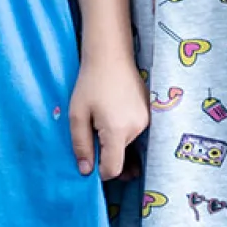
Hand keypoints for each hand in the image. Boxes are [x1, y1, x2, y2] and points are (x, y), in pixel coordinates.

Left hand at [68, 51, 148, 180]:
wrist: (111, 54)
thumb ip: (81, 146)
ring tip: (104, 120)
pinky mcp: (150, 111)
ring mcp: (146, 119)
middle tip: (94, 135)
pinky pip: (136, 131)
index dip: (100, 171)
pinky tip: (115, 114)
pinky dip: (125, 130)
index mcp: (117, 131)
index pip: (113, 169)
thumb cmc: (90, 84)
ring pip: (129, 144)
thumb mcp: (77, 115)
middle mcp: (137, 128)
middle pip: (121, 155)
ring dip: (117, 140)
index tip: (91, 160)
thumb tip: (86, 172)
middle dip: (107, 152)